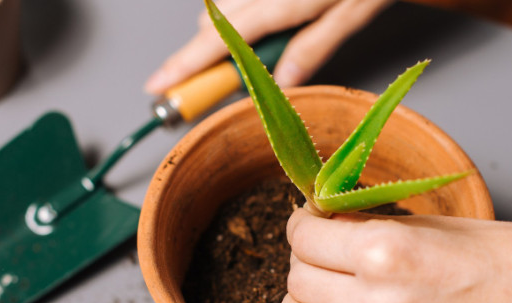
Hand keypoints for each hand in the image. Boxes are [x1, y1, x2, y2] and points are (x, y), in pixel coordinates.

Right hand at [145, 0, 394, 93]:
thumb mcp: (352, 15)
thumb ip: (312, 49)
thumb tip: (280, 84)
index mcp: (283, 2)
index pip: (221, 42)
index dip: (186, 67)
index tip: (159, 86)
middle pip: (212, 23)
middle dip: (217, 48)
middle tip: (251, 61)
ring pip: (222, 3)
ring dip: (234, 22)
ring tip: (279, 23)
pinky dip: (245, 3)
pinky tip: (278, 5)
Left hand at [274, 208, 511, 302]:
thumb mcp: (437, 225)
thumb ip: (371, 229)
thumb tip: (325, 224)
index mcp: (387, 255)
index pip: (302, 239)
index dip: (303, 226)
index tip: (313, 224)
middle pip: (294, 284)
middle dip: (305, 264)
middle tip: (326, 257)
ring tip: (331, 296)